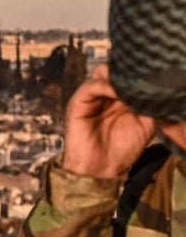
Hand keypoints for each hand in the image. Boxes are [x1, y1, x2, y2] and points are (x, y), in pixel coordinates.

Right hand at [61, 63, 155, 178]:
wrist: (102, 168)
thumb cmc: (123, 149)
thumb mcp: (147, 124)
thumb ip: (150, 105)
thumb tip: (159, 88)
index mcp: (122, 96)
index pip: (128, 74)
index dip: (139, 72)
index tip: (154, 73)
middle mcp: (106, 93)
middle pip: (115, 68)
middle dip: (128, 70)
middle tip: (143, 75)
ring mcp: (92, 96)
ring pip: (102, 71)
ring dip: (118, 76)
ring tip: (132, 85)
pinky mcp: (78, 101)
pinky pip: (91, 86)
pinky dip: (107, 86)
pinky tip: (120, 93)